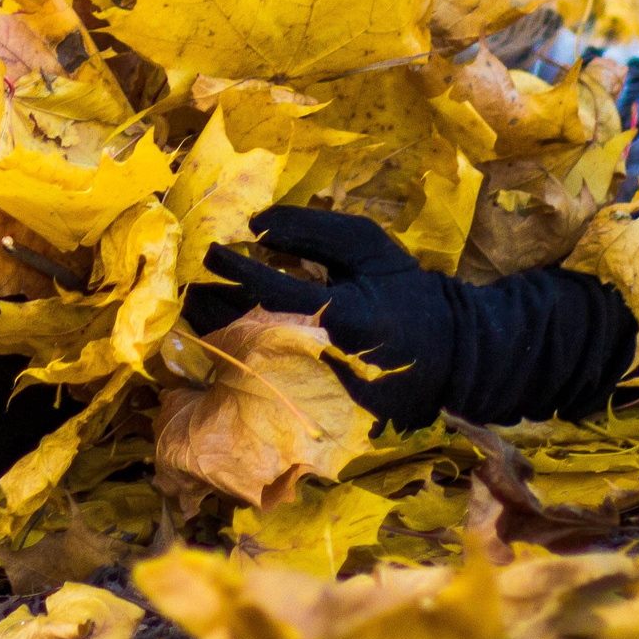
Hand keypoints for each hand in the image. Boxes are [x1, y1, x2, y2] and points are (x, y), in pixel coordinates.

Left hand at [185, 205, 460, 429]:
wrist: (448, 354)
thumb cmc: (404, 292)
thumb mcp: (367, 247)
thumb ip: (311, 231)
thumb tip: (254, 225)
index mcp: (341, 315)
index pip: (272, 291)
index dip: (236, 270)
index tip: (213, 254)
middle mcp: (323, 359)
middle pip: (248, 334)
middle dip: (213, 308)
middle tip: (191, 286)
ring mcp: (318, 393)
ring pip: (248, 364)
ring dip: (217, 334)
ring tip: (198, 308)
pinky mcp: (318, 413)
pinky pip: (263, 387)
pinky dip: (239, 362)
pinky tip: (221, 341)